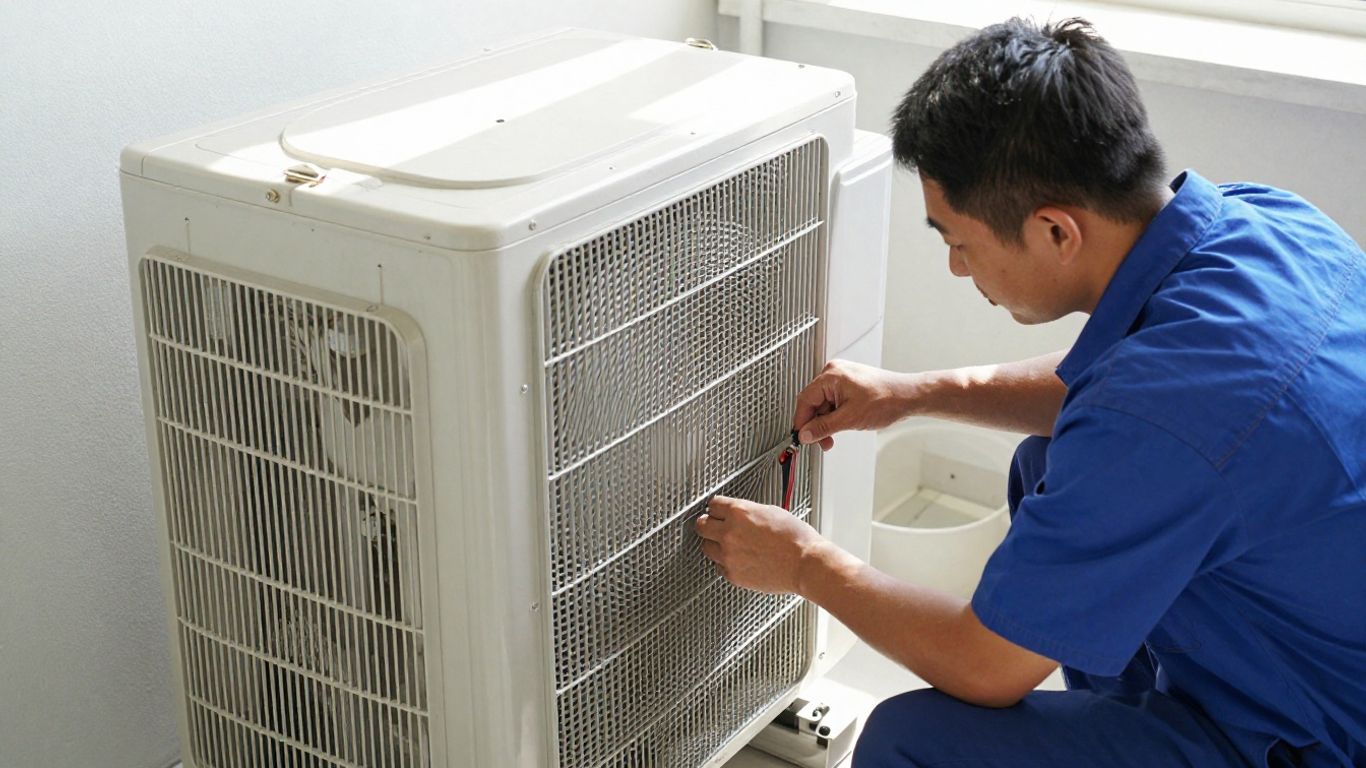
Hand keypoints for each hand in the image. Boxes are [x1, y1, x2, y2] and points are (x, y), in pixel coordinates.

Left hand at [695, 495, 825, 593]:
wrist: (805, 564)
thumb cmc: (796, 539)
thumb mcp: (771, 512)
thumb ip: (749, 512)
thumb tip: (739, 514)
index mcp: (739, 512)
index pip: (713, 505)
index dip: (717, 508)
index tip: (718, 511)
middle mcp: (729, 533)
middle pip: (701, 525)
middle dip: (708, 525)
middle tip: (715, 527)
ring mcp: (728, 555)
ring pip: (706, 547)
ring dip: (715, 544)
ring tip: (730, 545)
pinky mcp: (732, 574)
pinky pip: (719, 566)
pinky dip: (726, 563)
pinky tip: (740, 560)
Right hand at [793, 359, 909, 450]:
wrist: (908, 397)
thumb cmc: (886, 400)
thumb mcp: (850, 419)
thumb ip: (823, 427)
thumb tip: (805, 434)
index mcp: (831, 375)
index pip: (805, 400)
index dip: (801, 421)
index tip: (801, 437)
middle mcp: (834, 373)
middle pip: (813, 403)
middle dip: (816, 424)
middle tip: (821, 441)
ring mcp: (842, 378)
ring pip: (823, 405)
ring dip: (826, 422)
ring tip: (834, 436)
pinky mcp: (849, 385)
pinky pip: (833, 402)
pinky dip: (835, 416)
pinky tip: (841, 425)